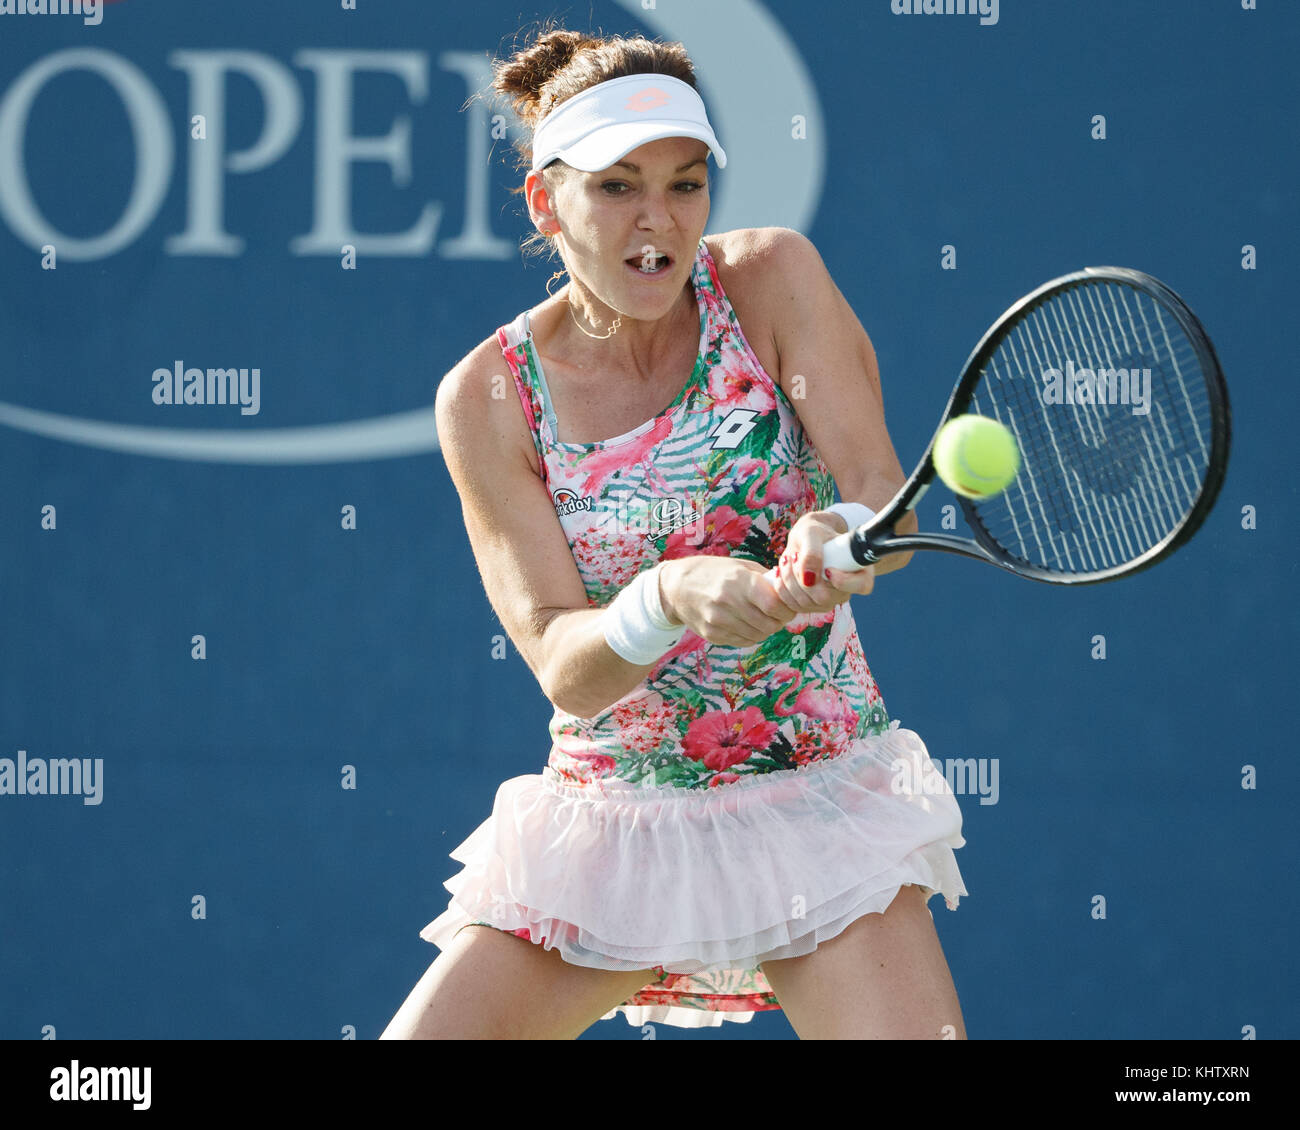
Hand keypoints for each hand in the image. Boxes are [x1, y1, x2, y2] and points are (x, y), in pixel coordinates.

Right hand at [659, 556, 799, 647]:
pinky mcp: (712, 635)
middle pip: (769, 624)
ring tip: (761, 618)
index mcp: (739, 581)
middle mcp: (728, 602)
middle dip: (779, 622)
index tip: (787, 607)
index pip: (775, 605)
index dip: (786, 609)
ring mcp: (719, 621)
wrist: (676, 587)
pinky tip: (746, 623)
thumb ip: (765, 579)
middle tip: (777, 615)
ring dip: (765, 630)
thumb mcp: (739, 566)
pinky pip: (743, 641)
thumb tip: (790, 591)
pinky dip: (750, 635)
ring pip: (758, 636)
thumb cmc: (713, 572)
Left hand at [766, 510, 874, 614]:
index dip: (844, 581)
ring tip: (787, 559)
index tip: (828, 568)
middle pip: (824, 598)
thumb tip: (809, 579)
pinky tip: (781, 571)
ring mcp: (829, 601)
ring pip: (805, 603)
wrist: (805, 539)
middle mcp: (846, 590)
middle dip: (802, 577)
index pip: (862, 585)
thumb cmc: (814, 532)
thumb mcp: (812, 533)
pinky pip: (793, 605)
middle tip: (794, 555)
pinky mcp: (811, 605)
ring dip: (789, 580)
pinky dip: (782, 587)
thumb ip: (812, 553)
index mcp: (859, 569)